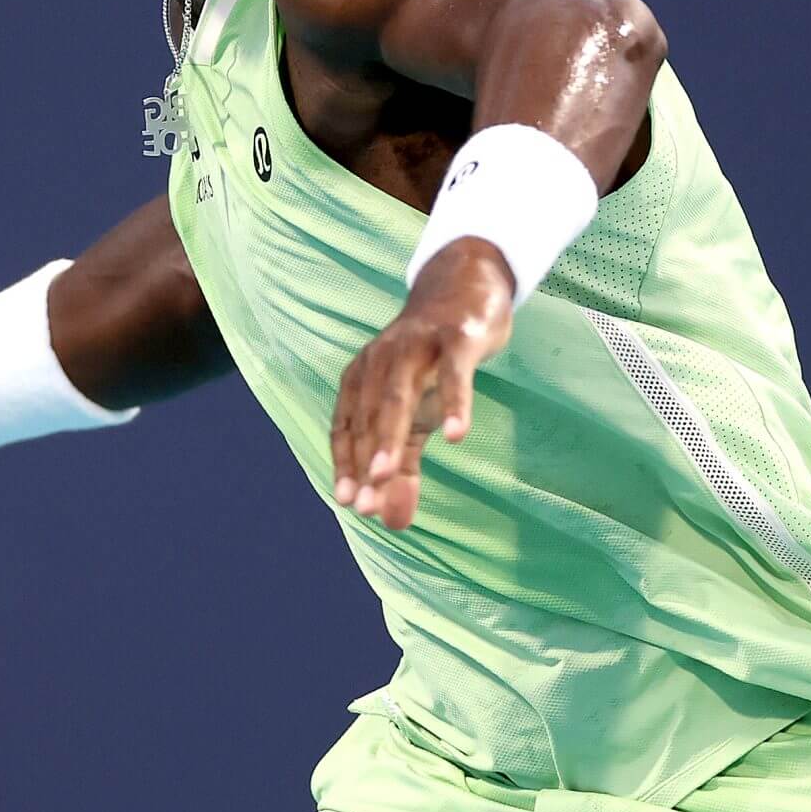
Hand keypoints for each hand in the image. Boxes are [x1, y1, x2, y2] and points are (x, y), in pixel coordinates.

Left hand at [331, 239, 514, 529]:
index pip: (347, 427)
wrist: (464, 288)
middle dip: (363, 461)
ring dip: (390, 435)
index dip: (346, 465)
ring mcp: (417, 346)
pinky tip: (456, 435)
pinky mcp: (456, 337)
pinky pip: (454, 372)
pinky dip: (454, 402)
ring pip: (398, 394)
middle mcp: (381, 360)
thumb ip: (404, 468)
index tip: (348, 503)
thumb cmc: (433, 362)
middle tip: (363, 504)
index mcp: (362, 378)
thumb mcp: (418, 415)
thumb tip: (393, 523)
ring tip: (385, 475)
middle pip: (368, 416)